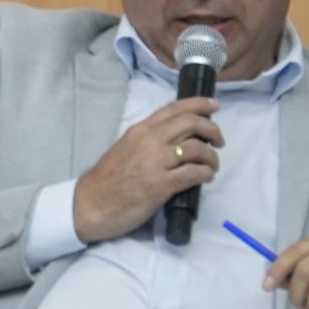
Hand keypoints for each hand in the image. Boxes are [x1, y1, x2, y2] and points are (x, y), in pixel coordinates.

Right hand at [71, 97, 222, 242]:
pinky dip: (206, 173)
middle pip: (191, 123)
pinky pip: (193, 173)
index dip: (199, 104)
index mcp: (140, 130)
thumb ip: (147, 141)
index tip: (214, 105)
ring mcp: (155, 162)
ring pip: (197, 148)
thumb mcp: (124, 149)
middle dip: (212, 129)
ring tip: (212, 166)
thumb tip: (175, 142)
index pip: (174, 109)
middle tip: (219, 141)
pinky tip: (206, 178)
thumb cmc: (106, 181)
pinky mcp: (160, 185)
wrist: (89, 205)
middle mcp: (149, 141)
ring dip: (212, 157)